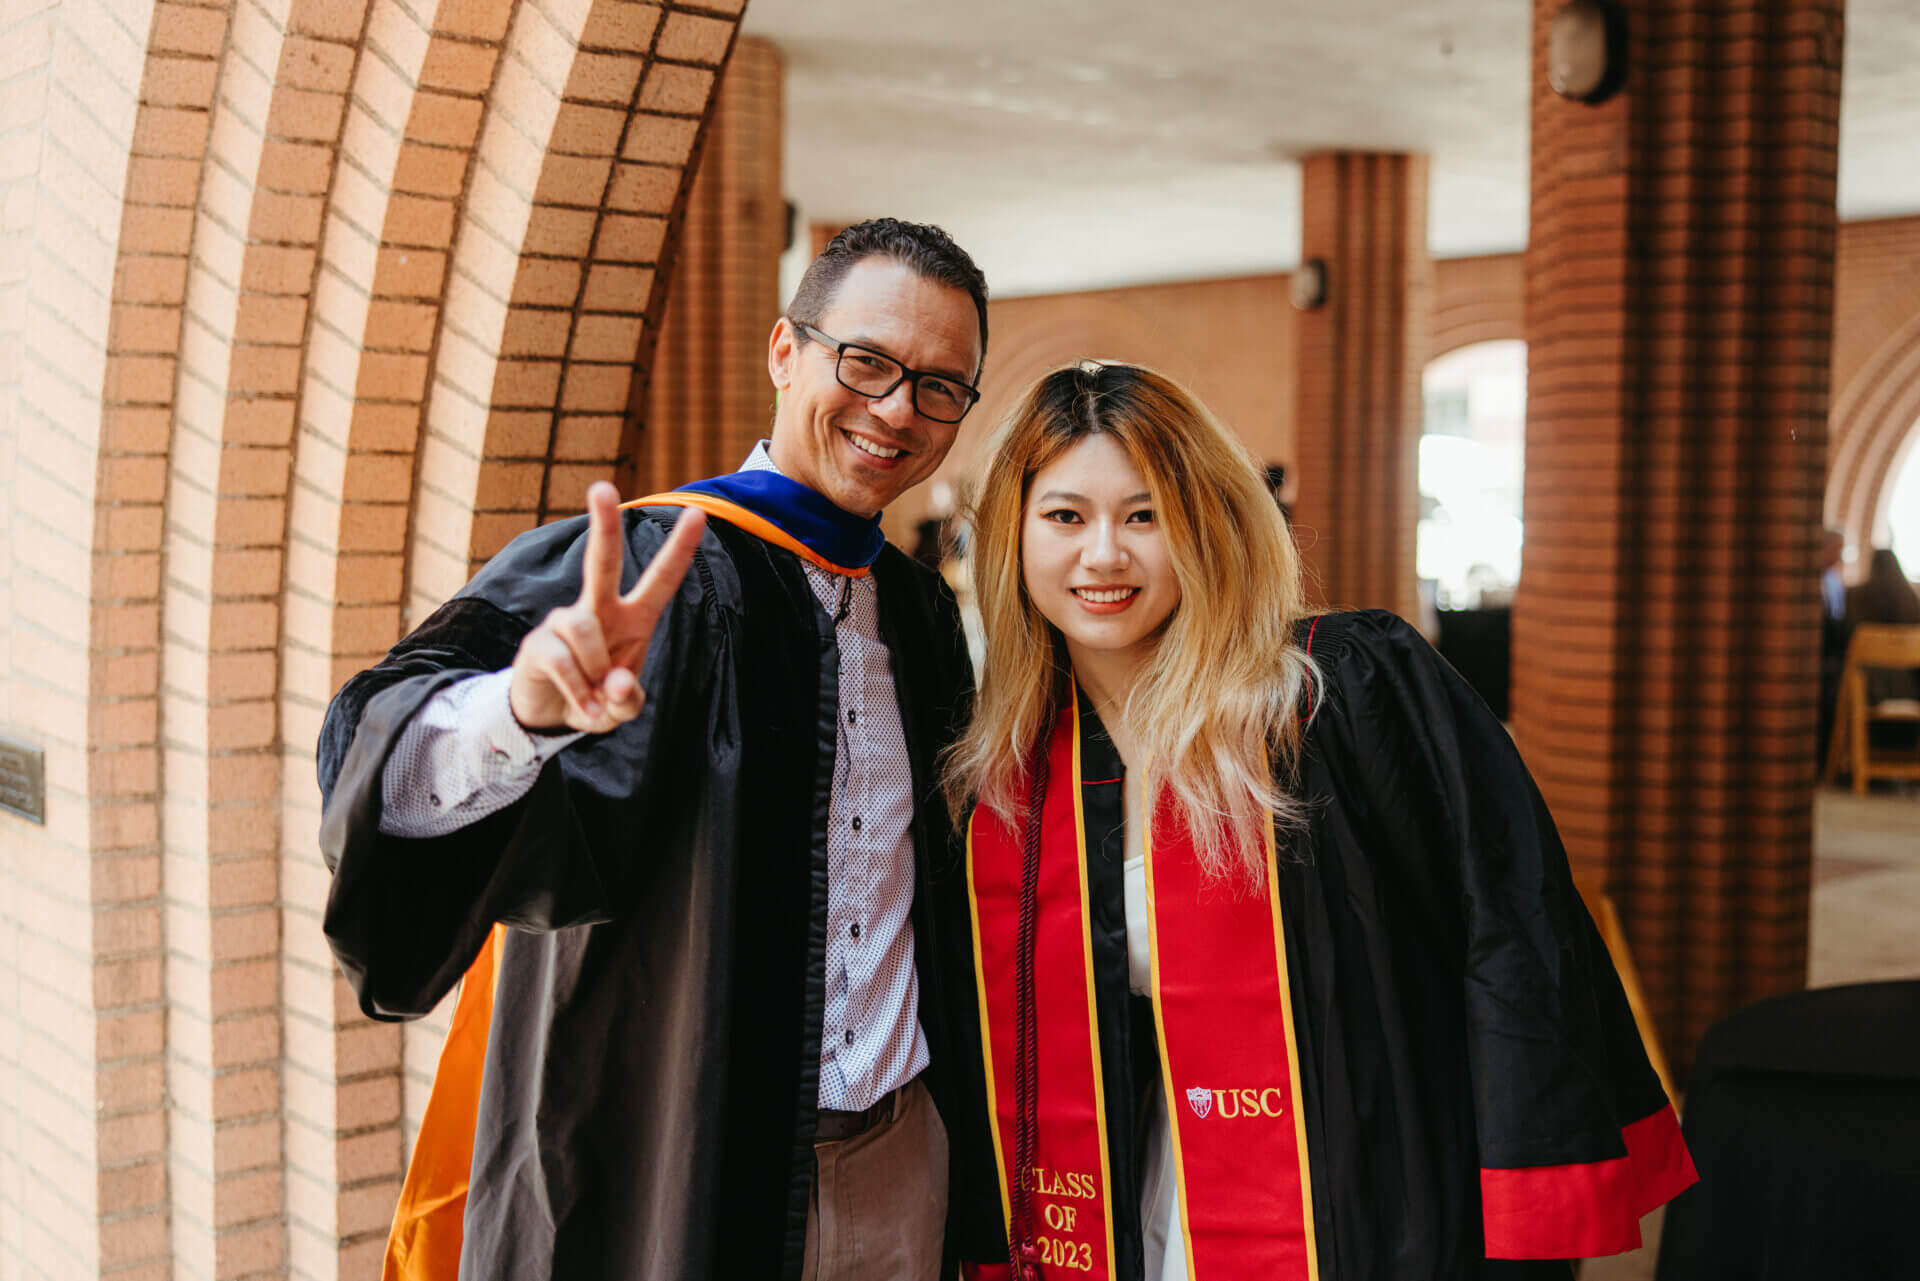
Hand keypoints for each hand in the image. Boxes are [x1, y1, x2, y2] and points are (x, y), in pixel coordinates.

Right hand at [508, 481, 705, 732]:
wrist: (549, 716)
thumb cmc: (596, 699)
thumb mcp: (622, 709)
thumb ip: (629, 701)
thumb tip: (617, 684)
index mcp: (633, 618)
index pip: (661, 579)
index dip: (680, 549)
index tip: (698, 513)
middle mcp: (600, 610)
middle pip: (601, 562)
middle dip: (602, 525)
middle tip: (601, 487)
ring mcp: (565, 622)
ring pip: (585, 630)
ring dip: (595, 672)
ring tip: (595, 699)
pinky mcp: (538, 644)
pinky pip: (564, 663)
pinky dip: (579, 692)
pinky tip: (584, 709)